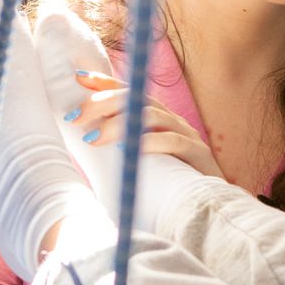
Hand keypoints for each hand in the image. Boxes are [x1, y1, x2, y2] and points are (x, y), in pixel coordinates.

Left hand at [69, 73, 225, 180]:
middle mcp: (172, 121)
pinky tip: (128, 149)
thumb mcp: (137, 167)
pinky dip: (149, 143)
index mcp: (158, 120)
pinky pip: (173, 142)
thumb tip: (83, 144)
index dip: (106, 82)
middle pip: (138, 98)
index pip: (131, 92)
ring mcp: (187, 134)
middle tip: (75, 116)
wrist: (209, 208)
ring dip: (119, 124)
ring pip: (152, 116)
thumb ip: (117, 154)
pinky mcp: (198, 154)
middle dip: (104, 102)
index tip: (80, 76)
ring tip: (93, 138)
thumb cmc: (167, 190)